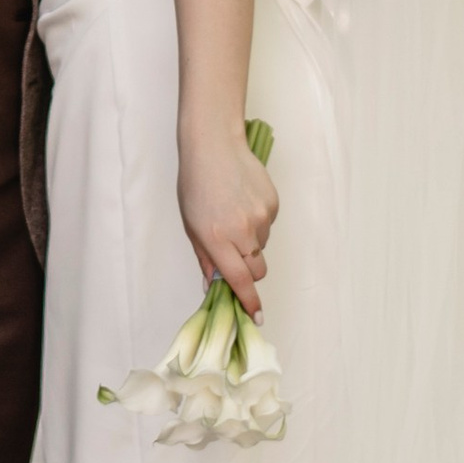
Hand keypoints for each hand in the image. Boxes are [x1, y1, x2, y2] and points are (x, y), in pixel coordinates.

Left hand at [177, 122, 276, 317]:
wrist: (214, 146)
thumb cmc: (196, 184)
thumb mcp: (191, 225)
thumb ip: (205, 258)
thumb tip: (214, 285)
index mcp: (217, 239)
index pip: (240, 280)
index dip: (249, 301)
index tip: (257, 316)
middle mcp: (242, 231)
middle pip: (257, 270)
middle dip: (249, 272)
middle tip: (234, 255)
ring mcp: (261, 217)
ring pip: (262, 247)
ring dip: (251, 243)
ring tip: (233, 216)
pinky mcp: (272, 204)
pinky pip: (268, 226)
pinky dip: (257, 223)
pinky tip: (243, 203)